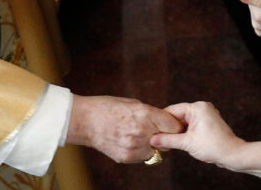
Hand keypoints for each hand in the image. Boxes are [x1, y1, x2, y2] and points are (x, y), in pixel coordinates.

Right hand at [66, 95, 182, 162]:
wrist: (85, 121)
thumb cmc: (108, 107)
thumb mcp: (133, 103)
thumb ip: (151, 114)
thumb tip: (165, 122)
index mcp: (144, 114)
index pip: (173, 125)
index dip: (174, 124)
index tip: (174, 124)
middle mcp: (142, 131)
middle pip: (167, 138)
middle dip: (165, 134)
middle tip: (158, 130)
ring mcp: (134, 146)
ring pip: (156, 150)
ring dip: (152, 143)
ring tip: (138, 134)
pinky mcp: (127, 157)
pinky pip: (143, 156)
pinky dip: (141, 150)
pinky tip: (129, 140)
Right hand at [151, 102, 260, 172]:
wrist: (233, 154)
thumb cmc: (214, 147)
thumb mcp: (187, 143)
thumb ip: (168, 140)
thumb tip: (152, 140)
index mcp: (197, 107)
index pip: (172, 110)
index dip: (161, 120)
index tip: (151, 129)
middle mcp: (202, 107)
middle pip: (178, 115)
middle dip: (169, 126)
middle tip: (157, 136)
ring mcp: (206, 114)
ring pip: (184, 120)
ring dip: (177, 130)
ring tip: (166, 140)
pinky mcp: (208, 121)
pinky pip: (191, 124)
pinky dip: (185, 131)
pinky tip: (178, 140)